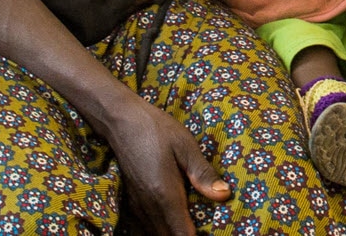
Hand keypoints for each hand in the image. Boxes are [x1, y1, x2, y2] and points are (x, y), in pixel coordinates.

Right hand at [102, 93, 230, 235]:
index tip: (210, 234)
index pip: (182, 234)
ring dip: (172, 233)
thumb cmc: (156, 130)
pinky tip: (173, 221)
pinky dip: (160, 229)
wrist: (121, 121)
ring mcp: (138, 206)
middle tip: (204, 228)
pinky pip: (146, 227)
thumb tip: (224, 195)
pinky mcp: (132, 202)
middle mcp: (149, 206)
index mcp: (165, 194)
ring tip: (191, 226)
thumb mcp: (185, 146)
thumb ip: (203, 174)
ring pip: (155, 235)